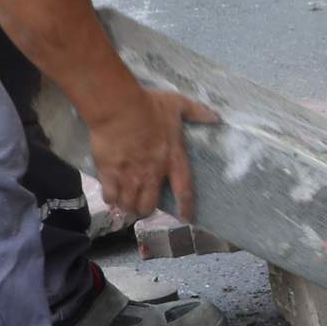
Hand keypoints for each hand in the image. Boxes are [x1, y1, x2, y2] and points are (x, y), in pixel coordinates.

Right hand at [89, 85, 217, 218]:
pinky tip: (111, 195)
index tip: (186, 219)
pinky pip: (110, 196)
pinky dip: (111, 198)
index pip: (185, 191)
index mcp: (173, 160)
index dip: (186, 208)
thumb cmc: (150, 106)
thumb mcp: (178, 105)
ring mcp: (130, 176)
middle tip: (143, 205)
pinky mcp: (109, 174)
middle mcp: (152, 174)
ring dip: (128, 206)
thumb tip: (217, 117)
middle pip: (149, 205)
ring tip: (126, 203)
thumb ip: (197, 112)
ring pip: (129, 205)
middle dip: (146, 209)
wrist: (119, 107)